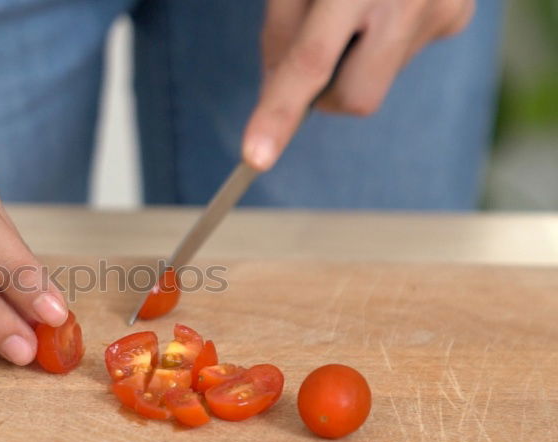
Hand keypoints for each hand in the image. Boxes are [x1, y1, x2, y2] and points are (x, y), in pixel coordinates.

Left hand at [243, 0, 474, 169]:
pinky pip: (401, 56)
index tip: (256, 156)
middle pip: (355, 98)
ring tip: (353, 6)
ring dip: (354, 58)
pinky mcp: (457, 18)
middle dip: (325, 93)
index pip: (311, 63)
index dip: (279, 112)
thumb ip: (281, 34)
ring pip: (377, 80)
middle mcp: (406, 1)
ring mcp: (441, 12)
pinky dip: (379, 42)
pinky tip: (385, 4)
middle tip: (315, 51)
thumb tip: (275, 96)